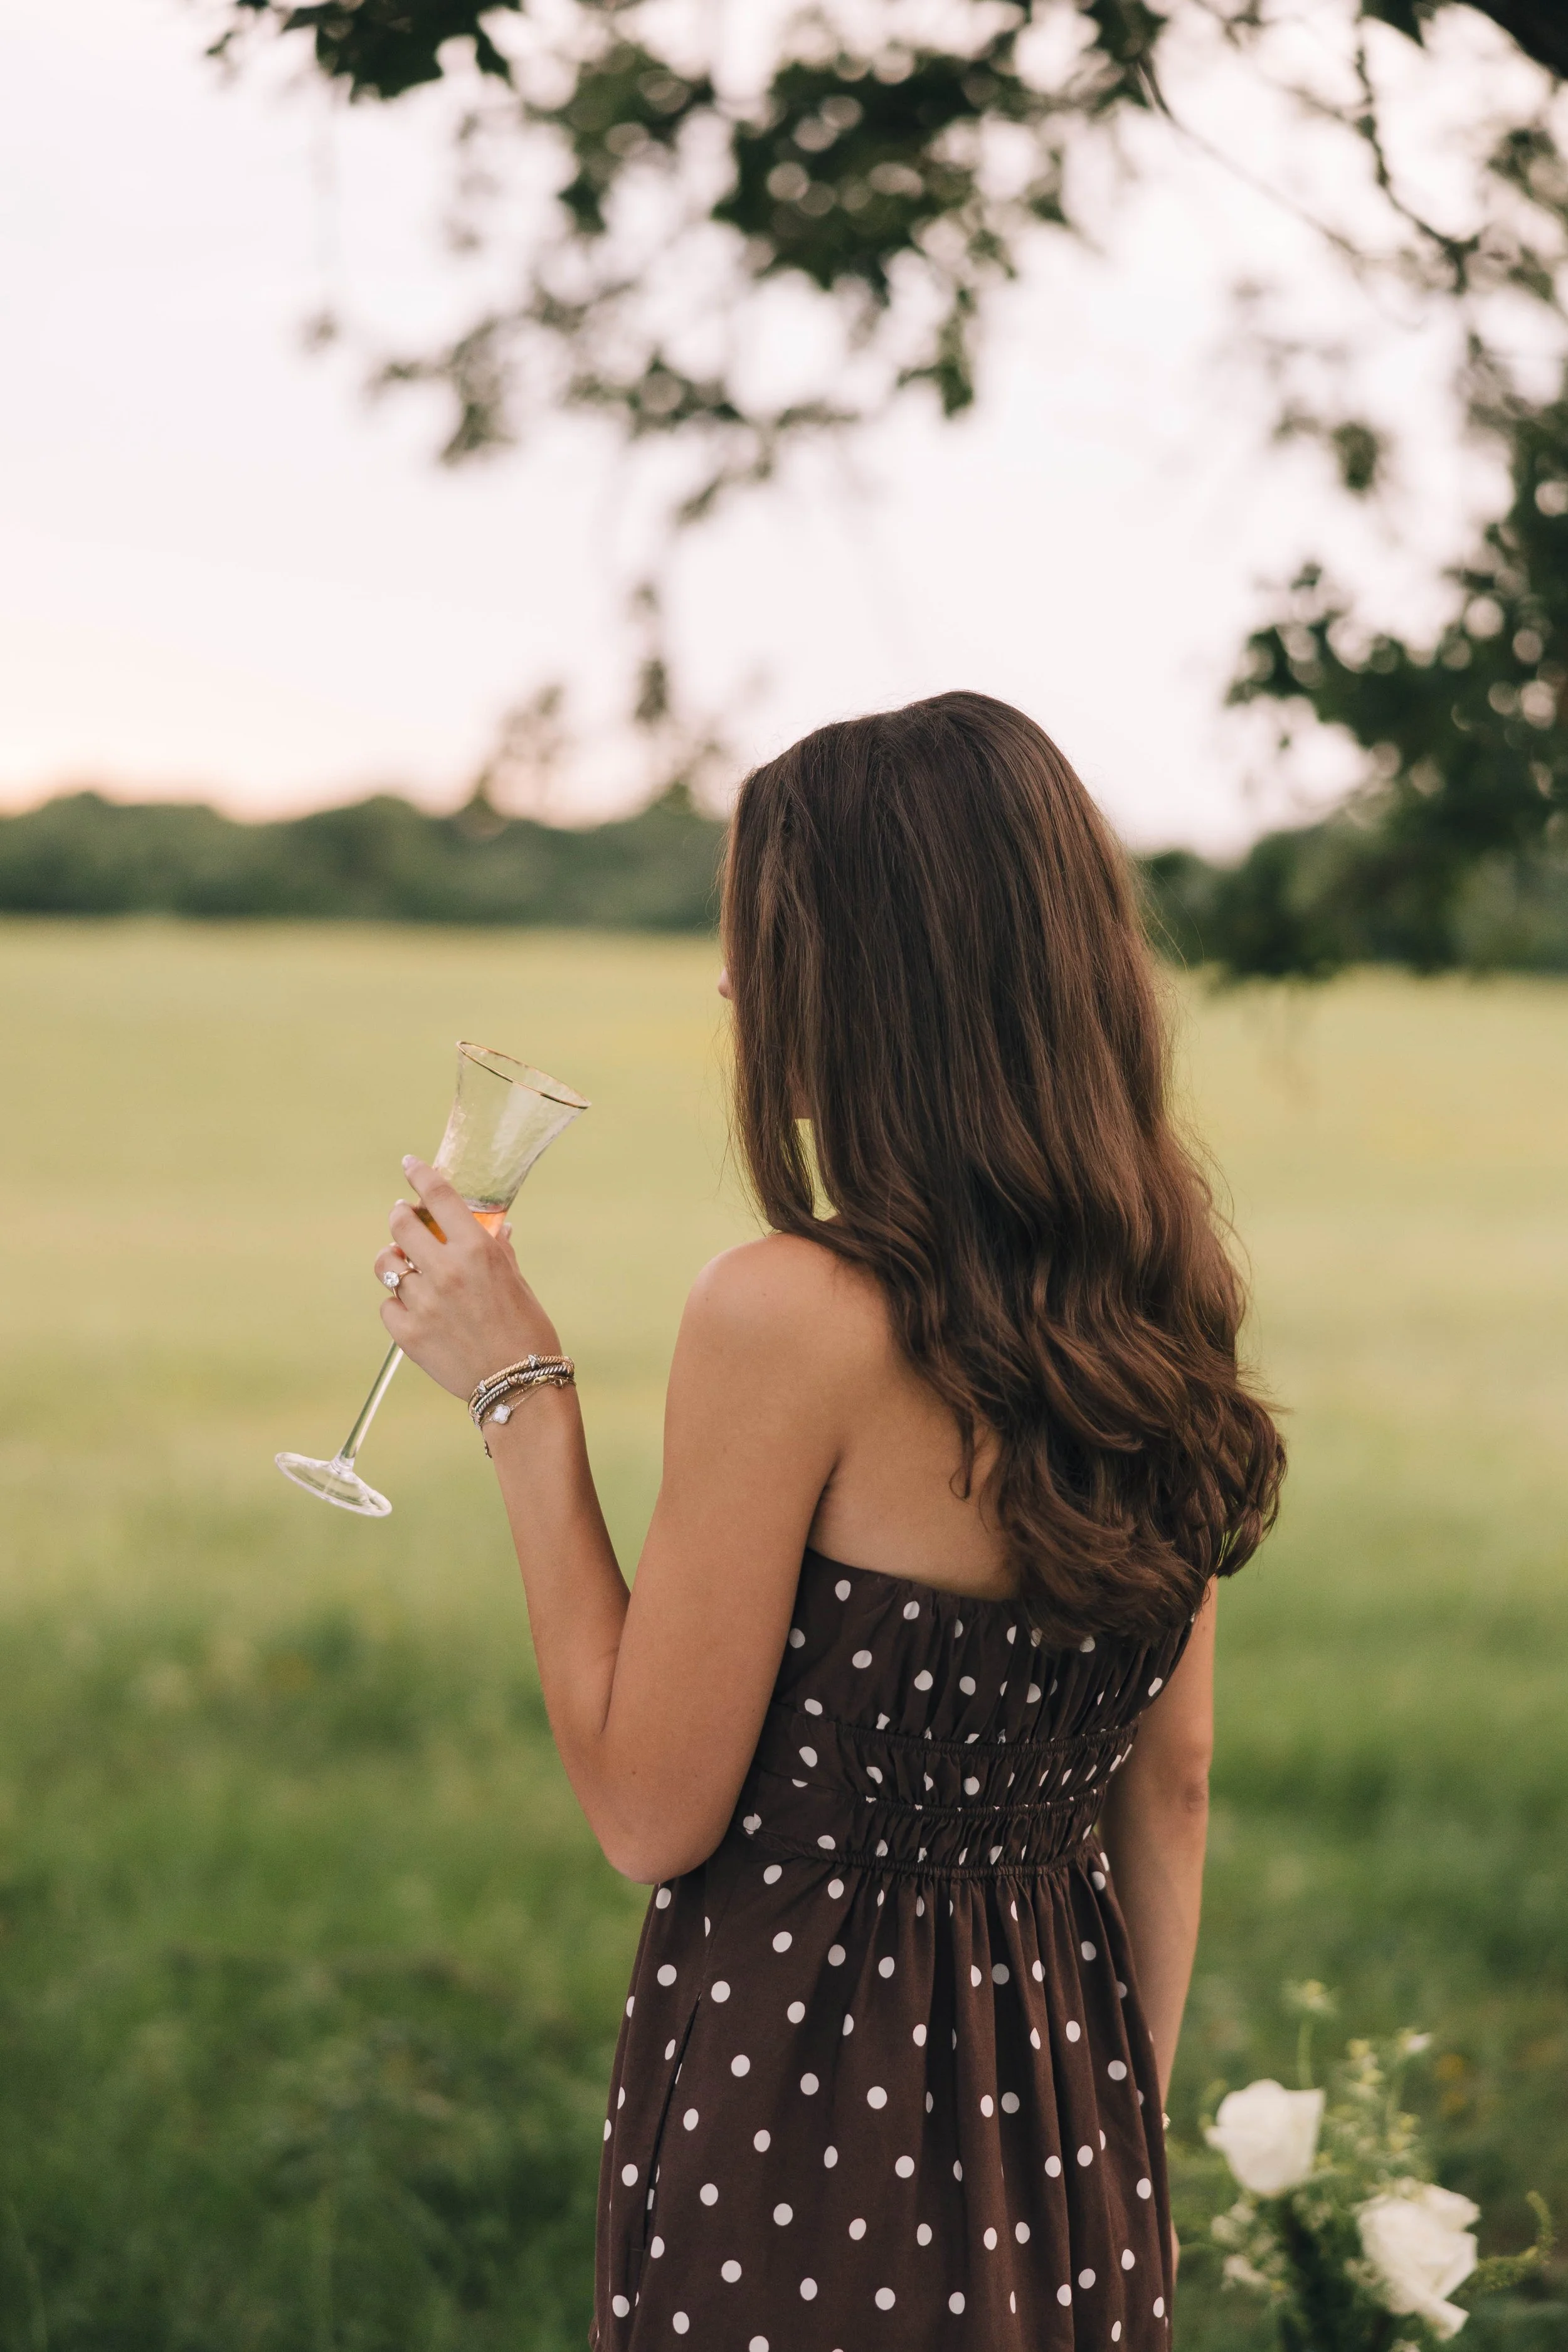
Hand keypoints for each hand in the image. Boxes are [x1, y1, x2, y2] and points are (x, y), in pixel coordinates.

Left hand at [375, 1156, 562, 1399]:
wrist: (519, 1387)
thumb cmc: (528, 1331)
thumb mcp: (518, 1283)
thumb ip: (499, 1252)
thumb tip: (498, 1228)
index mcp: (478, 1251)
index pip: (439, 1197)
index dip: (420, 1175)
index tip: (410, 1165)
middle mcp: (446, 1271)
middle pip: (400, 1224)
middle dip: (400, 1217)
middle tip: (404, 1219)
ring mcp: (424, 1303)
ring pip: (387, 1266)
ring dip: (395, 1262)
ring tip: (406, 1267)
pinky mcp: (409, 1334)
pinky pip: (388, 1306)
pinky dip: (398, 1304)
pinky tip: (416, 1310)